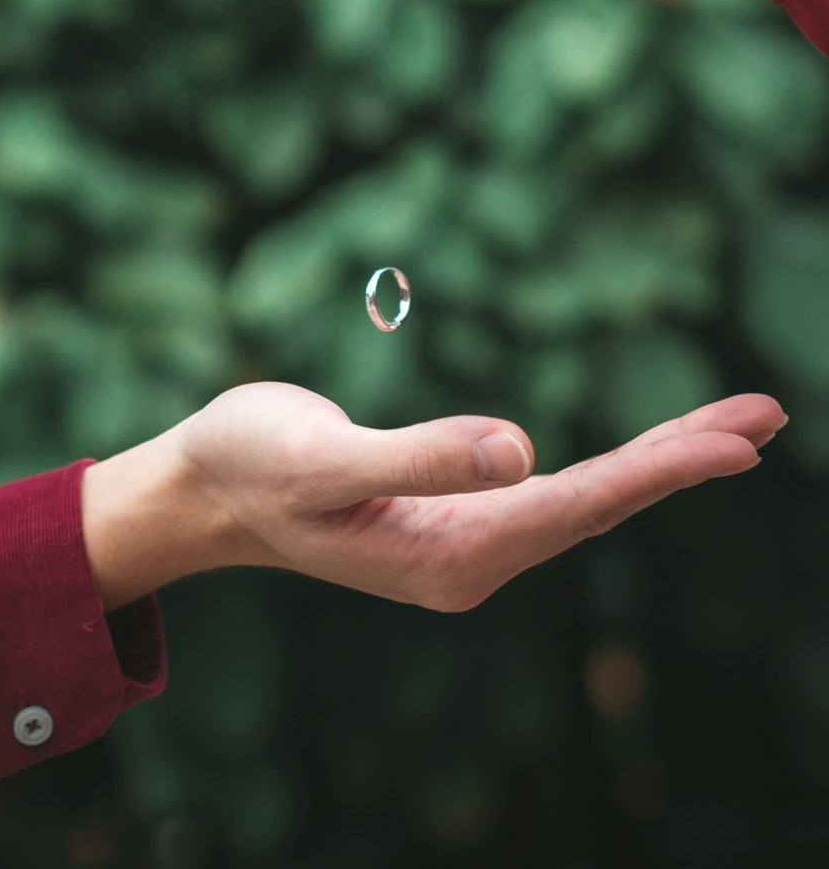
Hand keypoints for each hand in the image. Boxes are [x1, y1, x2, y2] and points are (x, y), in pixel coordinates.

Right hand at [81, 383, 783, 612]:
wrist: (208, 490)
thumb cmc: (252, 466)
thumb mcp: (321, 458)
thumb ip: (415, 455)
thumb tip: (521, 449)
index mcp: (447, 552)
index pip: (577, 503)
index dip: (661, 468)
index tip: (738, 438)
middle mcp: (471, 559)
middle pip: (601, 503)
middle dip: (684, 458)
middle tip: (768, 416)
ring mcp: (468, 544)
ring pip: (587, 498)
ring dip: (661, 458)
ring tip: (736, 424)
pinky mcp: (458, 517)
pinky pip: (558, 492)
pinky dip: (615, 465)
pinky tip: (650, 452)